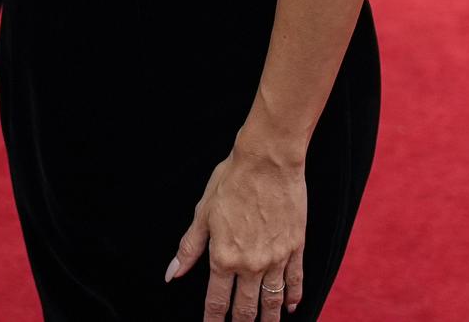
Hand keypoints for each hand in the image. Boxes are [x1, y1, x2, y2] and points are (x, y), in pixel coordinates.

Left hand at [168, 145, 307, 320]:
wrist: (268, 162)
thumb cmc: (233, 181)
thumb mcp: (202, 213)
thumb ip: (189, 248)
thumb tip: (172, 273)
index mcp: (223, 257)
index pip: (217, 301)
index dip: (213, 319)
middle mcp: (250, 264)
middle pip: (246, 308)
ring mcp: (276, 259)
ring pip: (272, 300)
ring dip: (269, 318)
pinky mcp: (295, 248)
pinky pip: (295, 281)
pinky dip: (293, 297)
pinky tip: (290, 307)